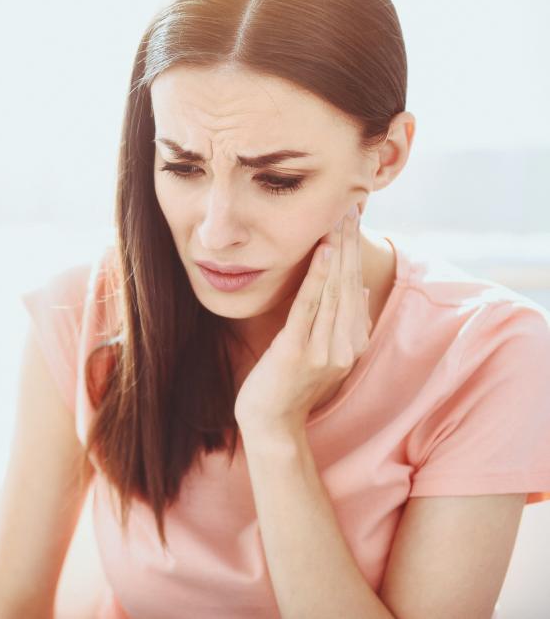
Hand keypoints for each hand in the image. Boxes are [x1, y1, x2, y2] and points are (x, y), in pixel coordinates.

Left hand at [233, 202, 373, 432]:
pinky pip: (310, 308)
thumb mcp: (323, 351)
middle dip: (350, 243)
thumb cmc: (290, 384)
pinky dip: (318, 278)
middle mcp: (346, 345)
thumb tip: (359, 286)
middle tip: (350, 207)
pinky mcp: (298, 351)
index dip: (356, 251)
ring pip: (335, 290)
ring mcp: (324, 349)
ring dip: (338, 252)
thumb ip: (341, 322)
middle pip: (351, 283)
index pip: (358, 286)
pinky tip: (322, 253)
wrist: (271, 423)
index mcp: (353, 342)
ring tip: (339, 220)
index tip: (353, 219)